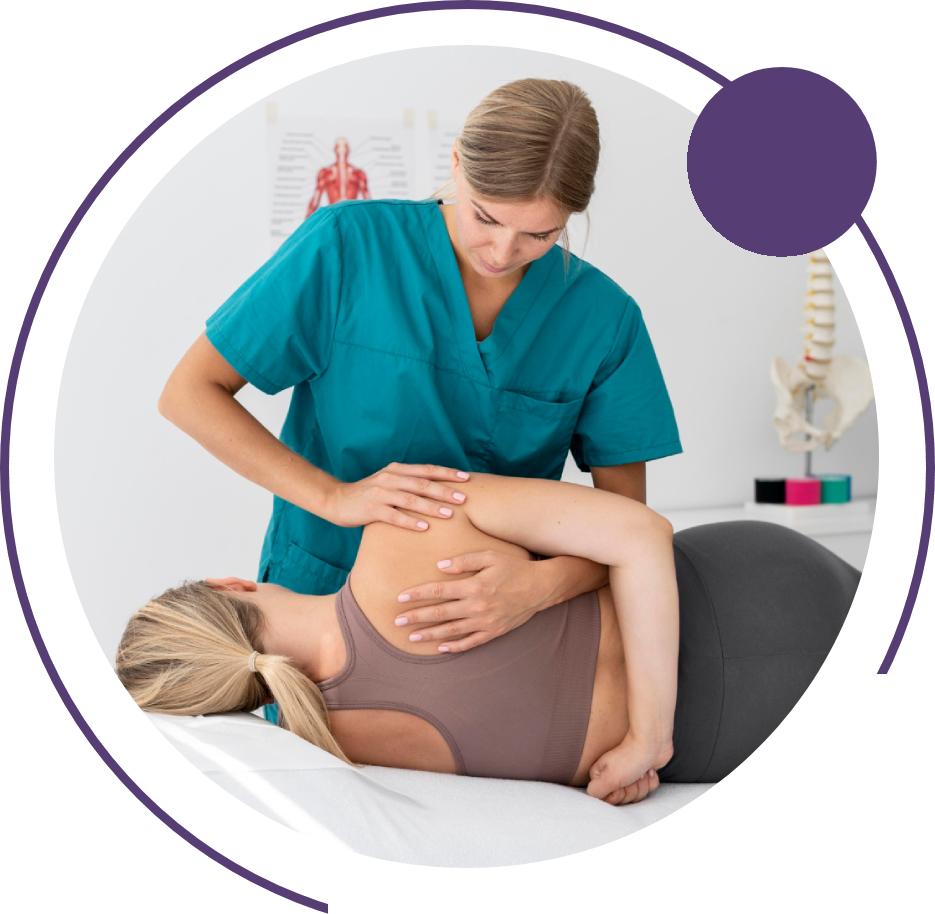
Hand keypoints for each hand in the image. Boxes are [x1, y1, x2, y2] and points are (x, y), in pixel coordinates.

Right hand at [325, 462, 469, 529]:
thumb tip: (439, 489)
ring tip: (450, 514)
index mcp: (397, 470)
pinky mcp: (371, 509)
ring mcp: (380, 493)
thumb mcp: (389, 482)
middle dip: (445, 491)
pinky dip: (410, 522)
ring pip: (411, 499)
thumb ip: (409, 483)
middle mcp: (390, 478)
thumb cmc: (369, 494)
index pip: (427, 470)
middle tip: (464, 498)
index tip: (466, 478)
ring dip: (431, 506)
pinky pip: (394, 516)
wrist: (336, 500)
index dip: (447, 473)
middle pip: (422, 483)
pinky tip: (424, 528)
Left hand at [395, 551, 547, 651]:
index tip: (401, 597)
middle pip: (439, 614)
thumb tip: (440, 566)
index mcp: (474, 586)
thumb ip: (464, 560)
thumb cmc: (515, 568)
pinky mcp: (494, 632)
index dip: (418, 594)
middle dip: (416, 617)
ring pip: (451, 631)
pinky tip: (441, 649)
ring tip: (412, 637)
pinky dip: (455, 647)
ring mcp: (485, 622)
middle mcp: (477, 607)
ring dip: (430, 635)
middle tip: (397, 621)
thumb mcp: (490, 556)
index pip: (438, 591)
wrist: (541, 587)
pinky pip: (471, 642)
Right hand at [586, 733, 673, 804]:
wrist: (651, 742)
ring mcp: (628, 776)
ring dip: (643, 785)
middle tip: (632, 775)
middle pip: (624, 800)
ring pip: (637, 796)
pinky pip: (648, 790)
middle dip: (632, 790)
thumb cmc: (629, 757)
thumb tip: (592, 795)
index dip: (618, 795)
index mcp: (601, 776)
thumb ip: (596, 790)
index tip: (621, 783)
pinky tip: (648, 770)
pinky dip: (651, 781)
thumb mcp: (609, 777)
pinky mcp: (642, 775)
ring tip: (640, 771)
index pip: (608, 801)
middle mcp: (612, 777)